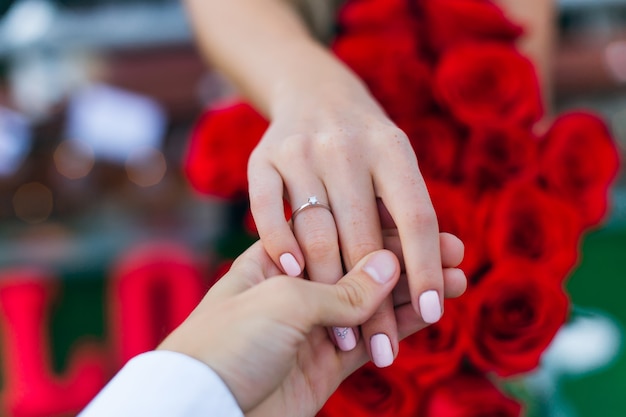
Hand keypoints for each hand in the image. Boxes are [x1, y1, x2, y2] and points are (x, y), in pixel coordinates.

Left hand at [158, 234, 464, 416]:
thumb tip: (392, 266)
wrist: (200, 408)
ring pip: (372, 304)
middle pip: (361, 267)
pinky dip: (399, 327)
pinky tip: (430, 312)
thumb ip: (339, 288)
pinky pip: (369, 340)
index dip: (382, 229)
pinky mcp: (324, 364)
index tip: (423, 225)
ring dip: (412, 292)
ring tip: (458, 279)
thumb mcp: (281, 302)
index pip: (338, 232)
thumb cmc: (225, 343)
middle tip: (455, 251)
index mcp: (276, 258)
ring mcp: (312, 328)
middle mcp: (296, 289)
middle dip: (407, 259)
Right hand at [248, 84, 443, 364]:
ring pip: (316, 228)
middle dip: (375, 301)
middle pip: (365, 234)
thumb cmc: (366, 150)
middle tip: (383, 350)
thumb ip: (407, 221)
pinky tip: (294, 275)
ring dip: (329, 289)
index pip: (416, 216)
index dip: (426, 266)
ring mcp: (300, 149)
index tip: (434, 313)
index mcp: (391, 149)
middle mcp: (347, 146)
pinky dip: (280, 242)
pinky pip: (267, 207)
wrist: (315, 92)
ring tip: (340, 334)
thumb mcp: (394, 168)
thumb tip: (437, 287)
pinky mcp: (261, 157)